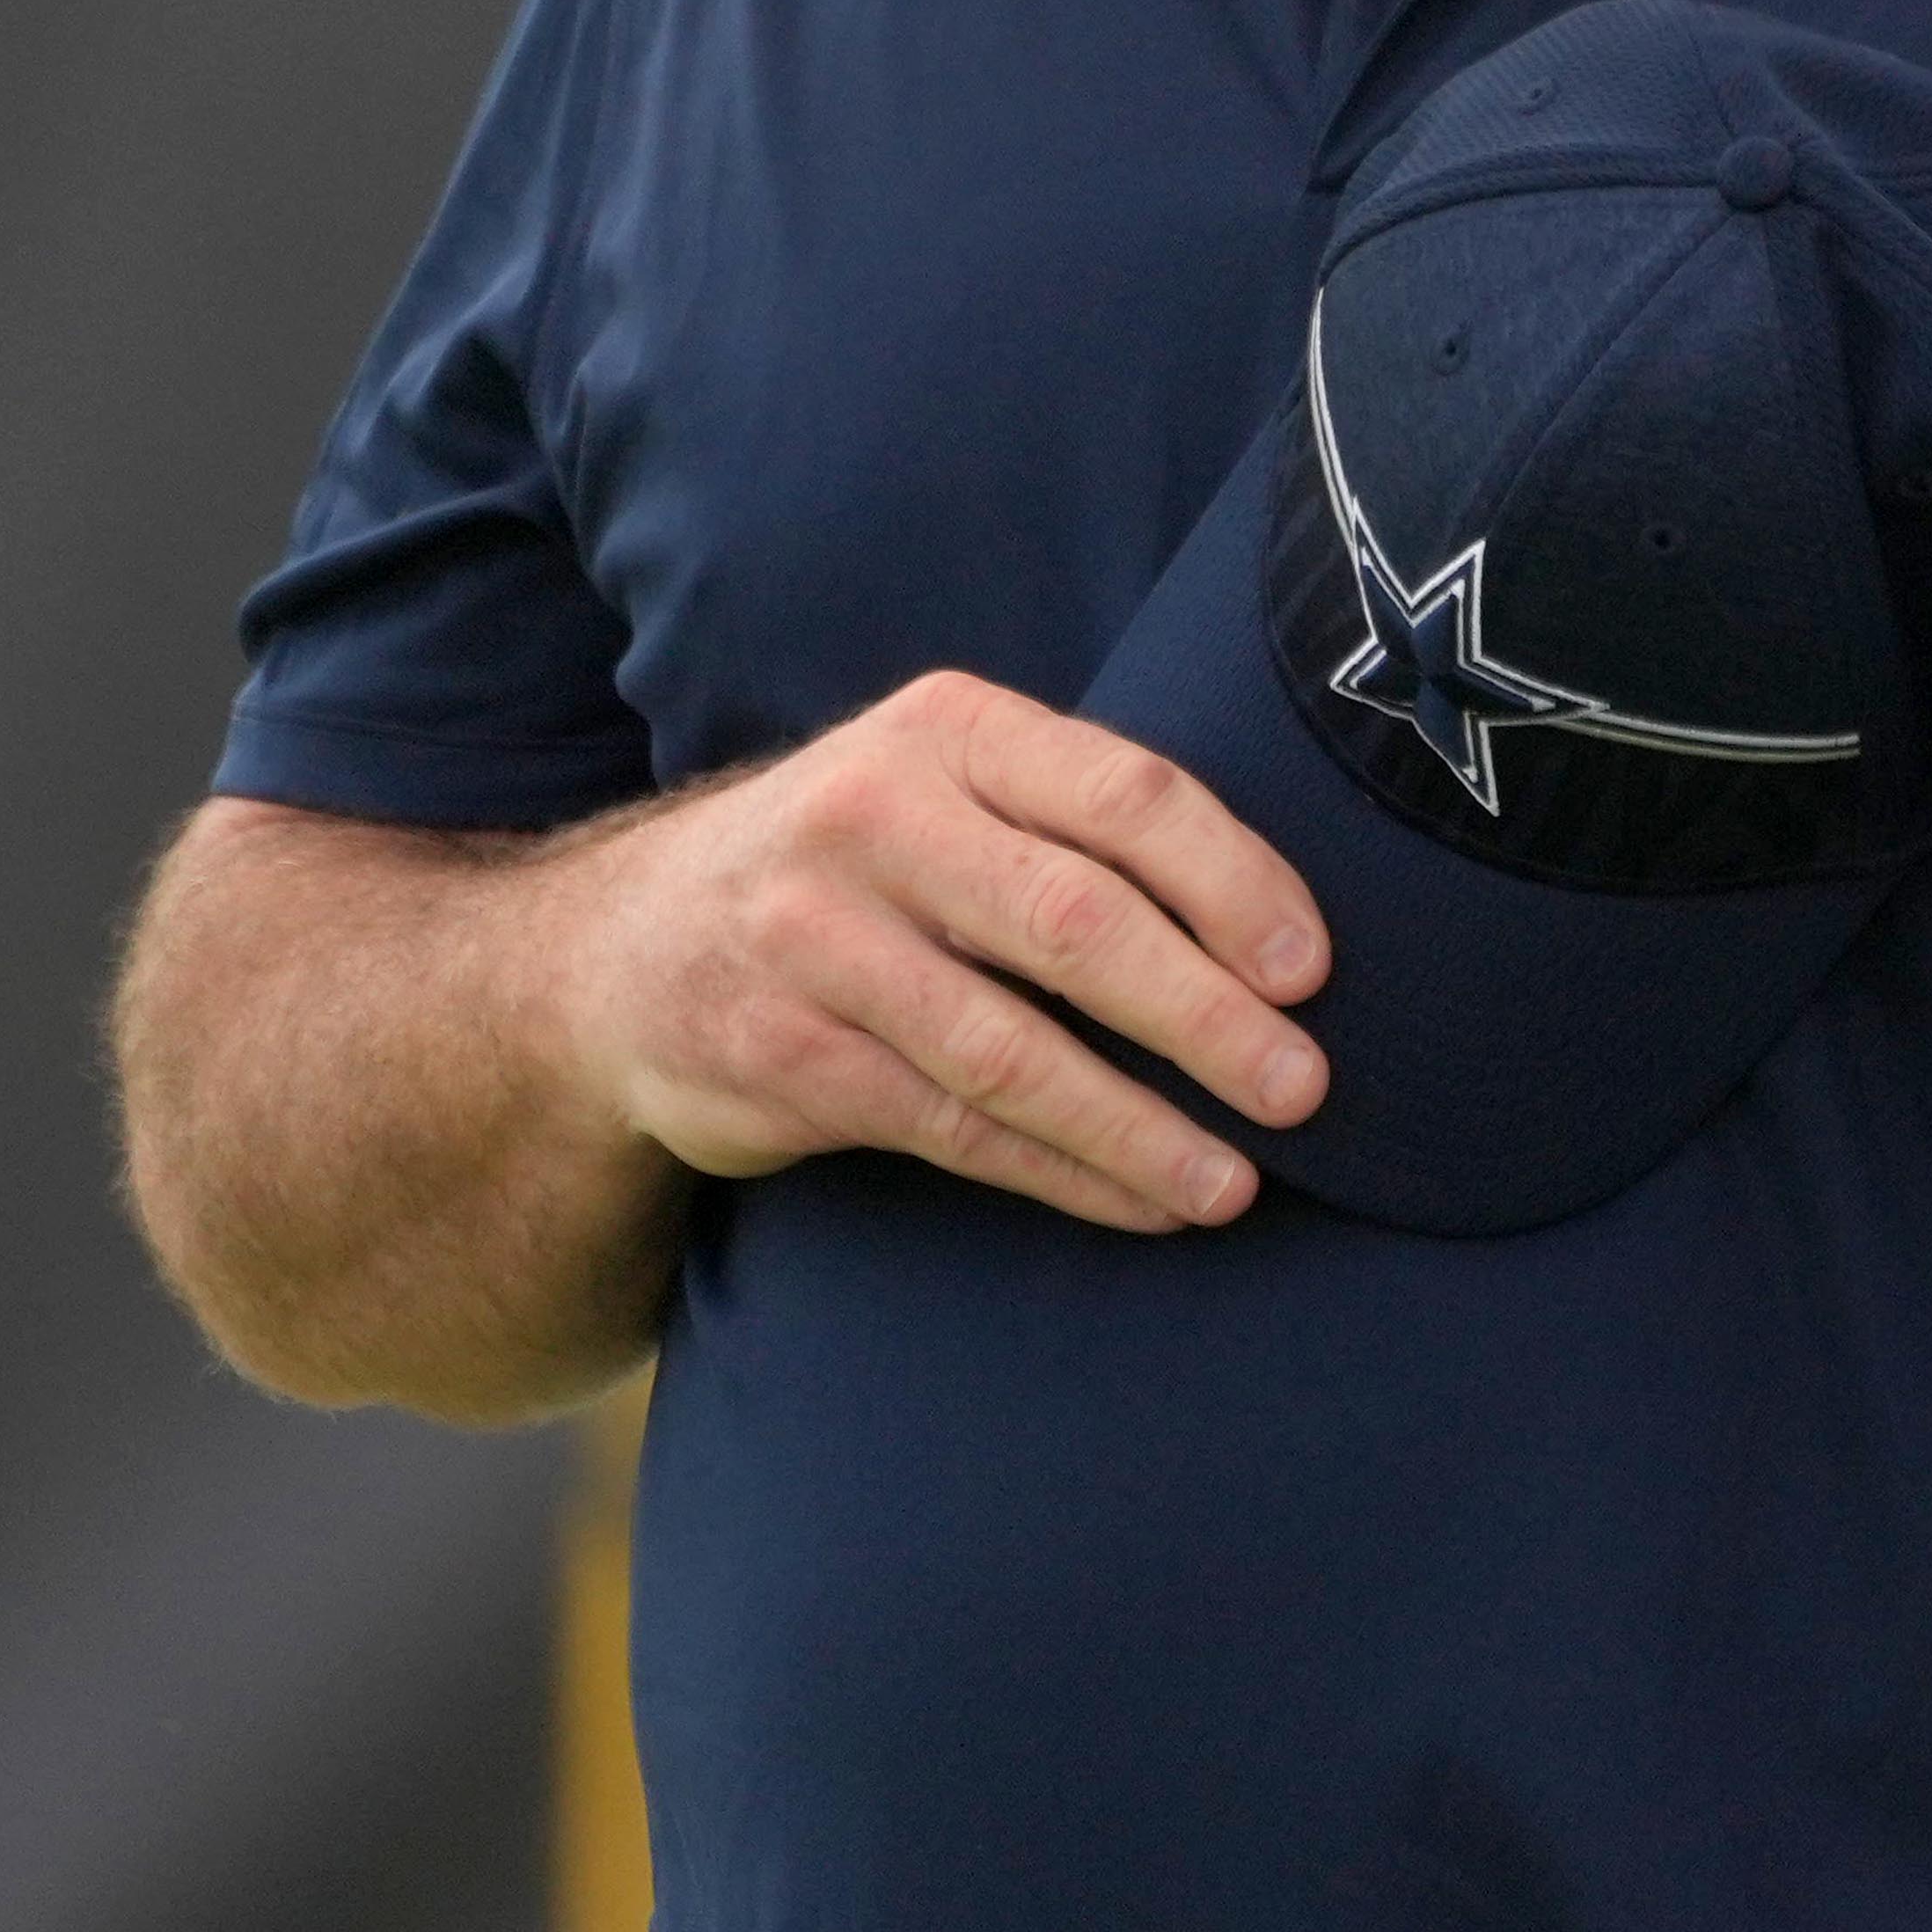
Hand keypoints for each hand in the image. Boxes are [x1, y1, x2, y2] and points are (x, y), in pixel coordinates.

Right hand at [528, 673, 1328, 1228]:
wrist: (615, 952)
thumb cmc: (857, 866)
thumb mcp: (949, 790)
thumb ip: (1082, 825)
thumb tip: (1287, 937)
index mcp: (947, 731)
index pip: (1128, 797)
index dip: (1237, 886)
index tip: (1316, 972)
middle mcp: (871, 820)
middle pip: (1078, 925)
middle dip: (1208, 1018)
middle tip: (1305, 1087)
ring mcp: (812, 941)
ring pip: (1014, 1052)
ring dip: (1142, 1126)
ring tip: (1238, 1181)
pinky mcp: (779, 1056)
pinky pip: (954, 1128)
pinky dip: (1064, 1173)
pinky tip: (1143, 1200)